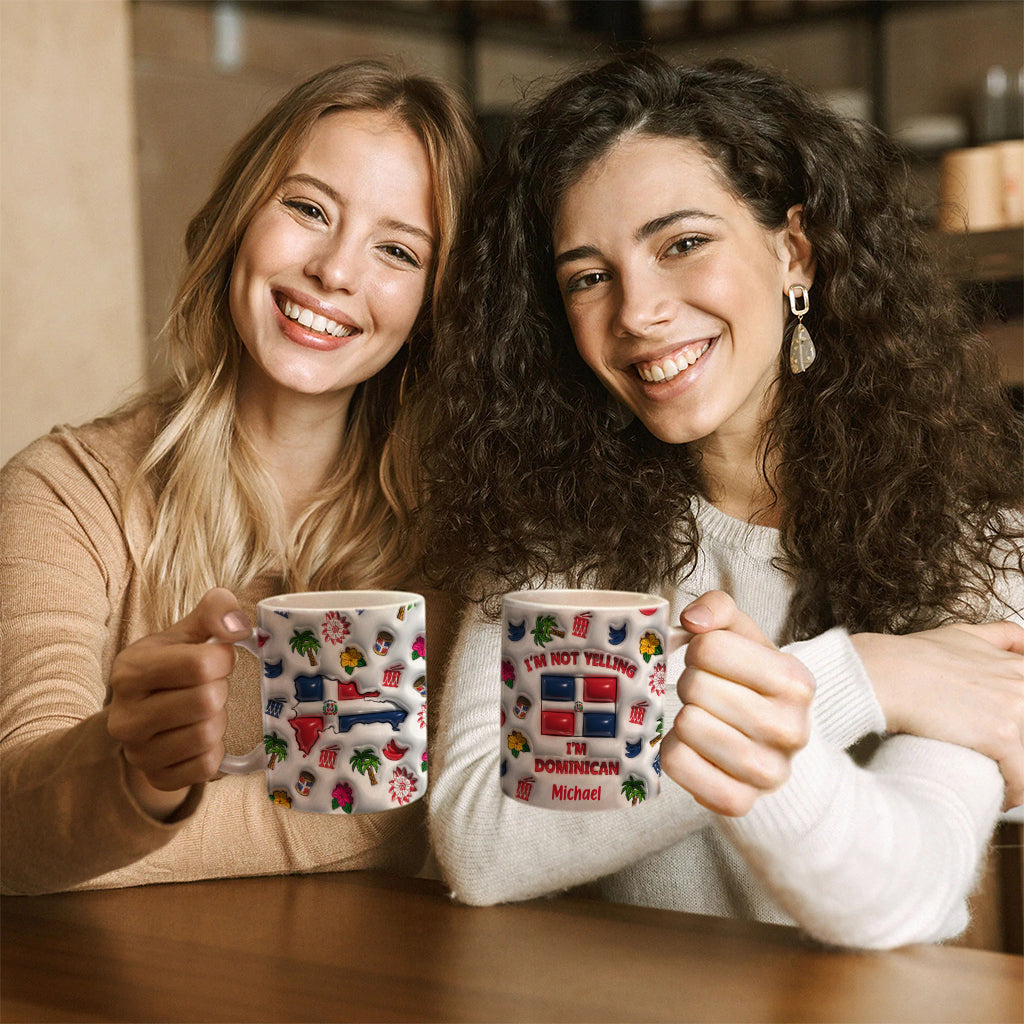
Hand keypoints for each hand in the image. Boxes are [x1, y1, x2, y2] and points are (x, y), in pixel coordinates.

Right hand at [107, 588, 250, 818]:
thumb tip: (238, 626)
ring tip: (205, 711)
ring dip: (219, 720)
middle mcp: (124, 716)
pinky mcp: (156, 778)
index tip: (219, 659)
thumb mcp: (188, 631)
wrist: (147, 713)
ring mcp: (137, 753)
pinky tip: (203, 736)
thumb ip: (215, 610)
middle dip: (220, 690)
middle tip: (211, 687)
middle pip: (206, 701)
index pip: (199, 664)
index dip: (223, 659)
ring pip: (208, 736)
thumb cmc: (174, 666)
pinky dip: (216, 750)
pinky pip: (206, 767)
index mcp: (129, 671)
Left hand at [660, 591, 814, 816]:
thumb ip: (719, 608)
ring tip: (703, 719)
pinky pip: (676, 764)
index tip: (711, 661)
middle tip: (705, 694)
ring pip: (686, 726)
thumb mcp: (743, 636)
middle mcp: (791, 729)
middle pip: (694, 687)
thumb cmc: (749, 681)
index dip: (698, 650)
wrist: (772, 744)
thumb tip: (693, 619)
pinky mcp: (739, 802)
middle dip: (690, 684)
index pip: (709, 647)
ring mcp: (768, 773)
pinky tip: (694, 748)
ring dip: (682, 717)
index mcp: (796, 681)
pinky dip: (673, 752)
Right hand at [851, 622, 1023, 809]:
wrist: (884, 673)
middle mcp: (1021, 685)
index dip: (1017, 722)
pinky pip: (1022, 779)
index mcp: (1016, 666)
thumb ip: (999, 636)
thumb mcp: (961, 634)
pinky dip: (1013, 793)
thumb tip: (1022, 641)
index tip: (1007, 736)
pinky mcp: (1002, 736)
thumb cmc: (911, 657)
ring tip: (999, 783)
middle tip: (999, 759)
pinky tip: (1000, 796)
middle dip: (1017, 749)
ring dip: (1017, 772)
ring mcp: (1015, 709)